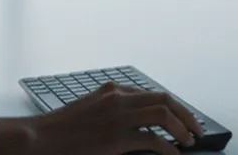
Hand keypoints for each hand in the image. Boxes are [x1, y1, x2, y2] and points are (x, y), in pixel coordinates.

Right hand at [0, 83, 203, 154]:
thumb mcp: (91, 111)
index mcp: (112, 89)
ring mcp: (117, 116)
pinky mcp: (115, 137)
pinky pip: (152, 140)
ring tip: (190, 141)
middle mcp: (117, 97)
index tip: (184, 118)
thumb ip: (114, 111)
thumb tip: (139, 124)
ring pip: (163, 114)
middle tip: (197, 129)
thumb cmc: (63, 129)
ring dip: (182, 127)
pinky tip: (173, 154)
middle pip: (164, 98)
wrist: (40, 137)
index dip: (173, 106)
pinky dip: (168, 147)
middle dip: (186, 114)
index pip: (152, 93)